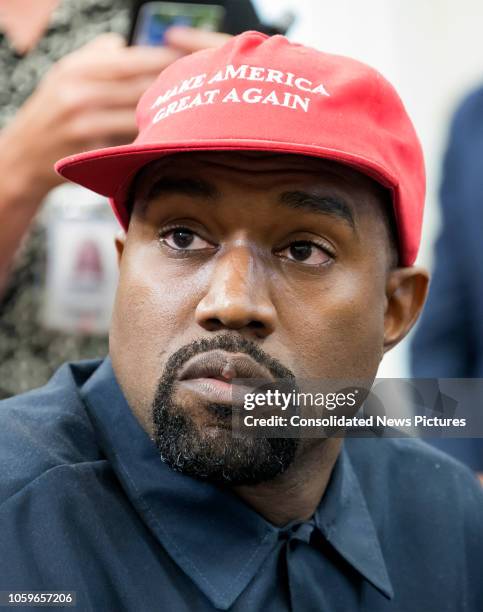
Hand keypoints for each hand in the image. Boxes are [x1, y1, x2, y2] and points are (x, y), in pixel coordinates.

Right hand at [0, 28, 230, 284]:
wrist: (23, 158)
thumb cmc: (51, 114)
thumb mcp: (65, 75)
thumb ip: (96, 57)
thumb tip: (126, 44)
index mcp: (78, 68)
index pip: (132, 60)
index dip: (165, 61)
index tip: (193, 62)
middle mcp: (79, 91)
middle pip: (141, 85)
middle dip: (175, 87)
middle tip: (206, 88)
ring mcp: (84, 122)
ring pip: (139, 115)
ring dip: (168, 115)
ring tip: (196, 114)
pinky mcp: (90, 149)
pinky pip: (129, 142)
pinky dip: (150, 139)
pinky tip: (172, 139)